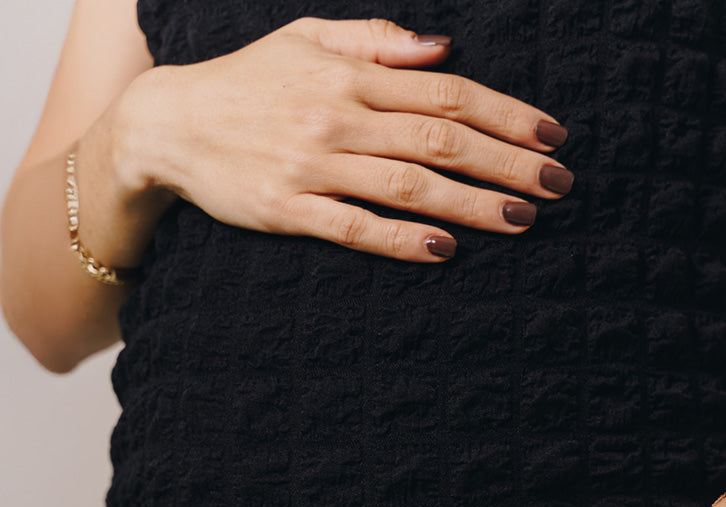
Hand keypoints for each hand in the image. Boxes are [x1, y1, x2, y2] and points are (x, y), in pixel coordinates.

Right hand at [120, 17, 571, 259]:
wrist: (167, 125)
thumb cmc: (246, 82)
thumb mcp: (306, 37)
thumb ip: (377, 40)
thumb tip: (445, 46)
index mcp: (351, 75)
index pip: (448, 91)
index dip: (506, 114)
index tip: (552, 136)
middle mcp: (339, 117)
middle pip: (442, 139)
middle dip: (508, 163)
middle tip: (559, 186)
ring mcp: (314, 166)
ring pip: (410, 186)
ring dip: (472, 205)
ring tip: (523, 221)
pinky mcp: (289, 210)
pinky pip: (355, 228)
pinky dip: (401, 240)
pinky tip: (444, 250)